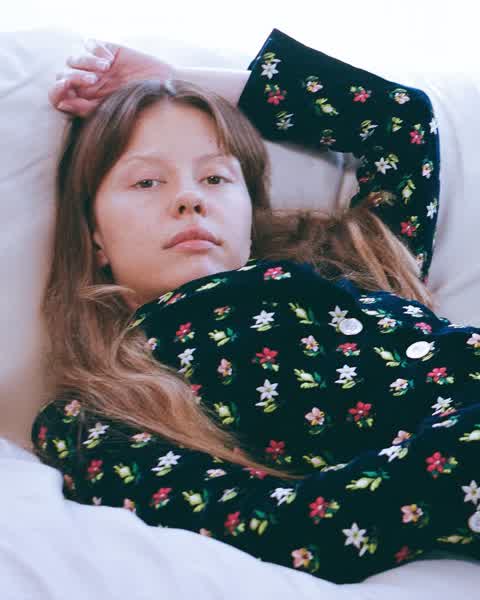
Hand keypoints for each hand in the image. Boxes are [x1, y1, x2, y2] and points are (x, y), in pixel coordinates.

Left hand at [51, 38, 174, 117]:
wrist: (160, 90)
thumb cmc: (137, 106)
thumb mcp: (110, 110)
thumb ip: (85, 108)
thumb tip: (61, 102)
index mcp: (84, 102)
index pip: (57, 95)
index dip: (57, 90)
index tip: (67, 86)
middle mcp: (86, 84)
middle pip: (61, 74)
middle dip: (75, 76)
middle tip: (95, 80)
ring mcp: (94, 67)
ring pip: (72, 59)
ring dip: (86, 63)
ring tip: (106, 69)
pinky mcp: (105, 51)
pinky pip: (88, 44)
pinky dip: (95, 50)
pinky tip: (110, 60)